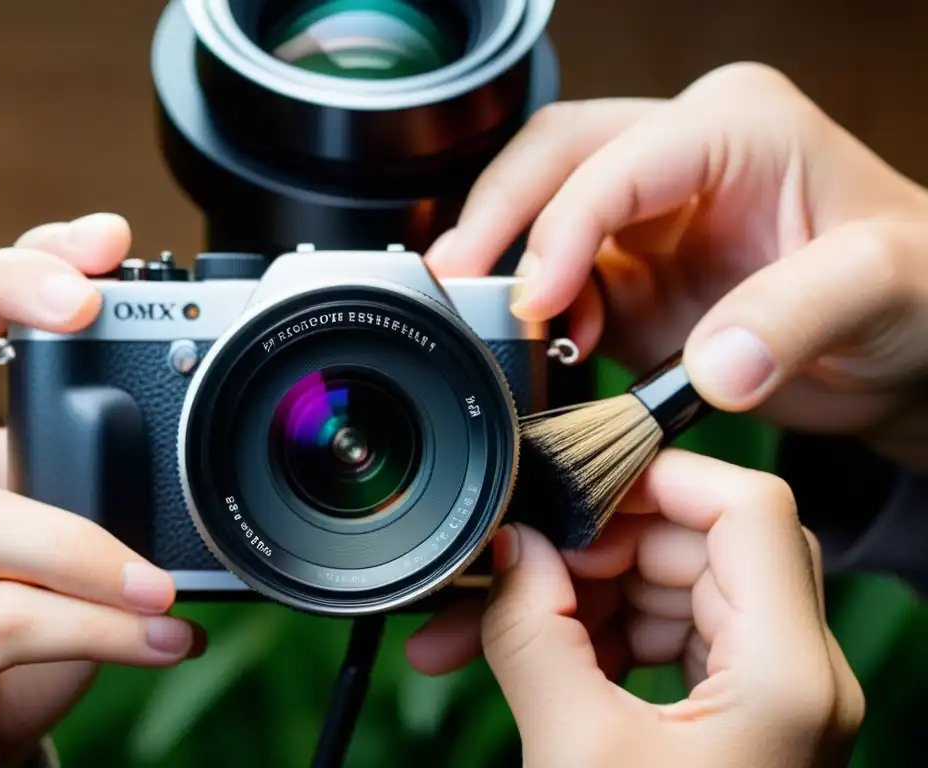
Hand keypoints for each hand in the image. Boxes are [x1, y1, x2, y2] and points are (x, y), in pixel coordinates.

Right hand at [0, 215, 202, 767]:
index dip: (19, 270)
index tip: (104, 241)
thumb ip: (127, 499)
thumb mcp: (80, 550)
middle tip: (87, 299)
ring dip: (89, 540)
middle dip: (6, 296)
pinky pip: (2, 618)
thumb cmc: (29, 639)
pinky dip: (96, 623)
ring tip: (166, 580)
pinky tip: (162, 636)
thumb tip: (233, 459)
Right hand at [409, 450, 863, 766]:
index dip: (655, 478)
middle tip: (517, 570)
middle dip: (595, 551)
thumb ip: (534, 630)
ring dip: (583, 597)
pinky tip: (535, 656)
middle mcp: (796, 674)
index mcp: (785, 677)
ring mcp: (769, 694)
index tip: (570, 489)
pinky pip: (666, 635)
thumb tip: (511, 546)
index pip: (747, 508)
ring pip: (675, 588)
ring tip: (495, 628)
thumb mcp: (574, 752)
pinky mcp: (734, 713)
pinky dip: (598, 635)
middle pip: (699, 545)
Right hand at [424, 62, 927, 472]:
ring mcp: (648, 218)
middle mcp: (678, 159)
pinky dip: (538, 317)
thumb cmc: (912, 289)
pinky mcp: (631, 273)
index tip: (535, 300)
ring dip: (509, 272)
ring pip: (539, 216)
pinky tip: (546, 348)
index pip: (615, 158)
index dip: (562, 226)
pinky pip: (560, 284)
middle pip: (551, 161)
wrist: (904, 344)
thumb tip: (708, 366)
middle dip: (494, 221)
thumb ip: (794, 317)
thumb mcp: (879, 287)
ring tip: (502, 332)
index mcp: (734, 127)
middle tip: (454, 287)